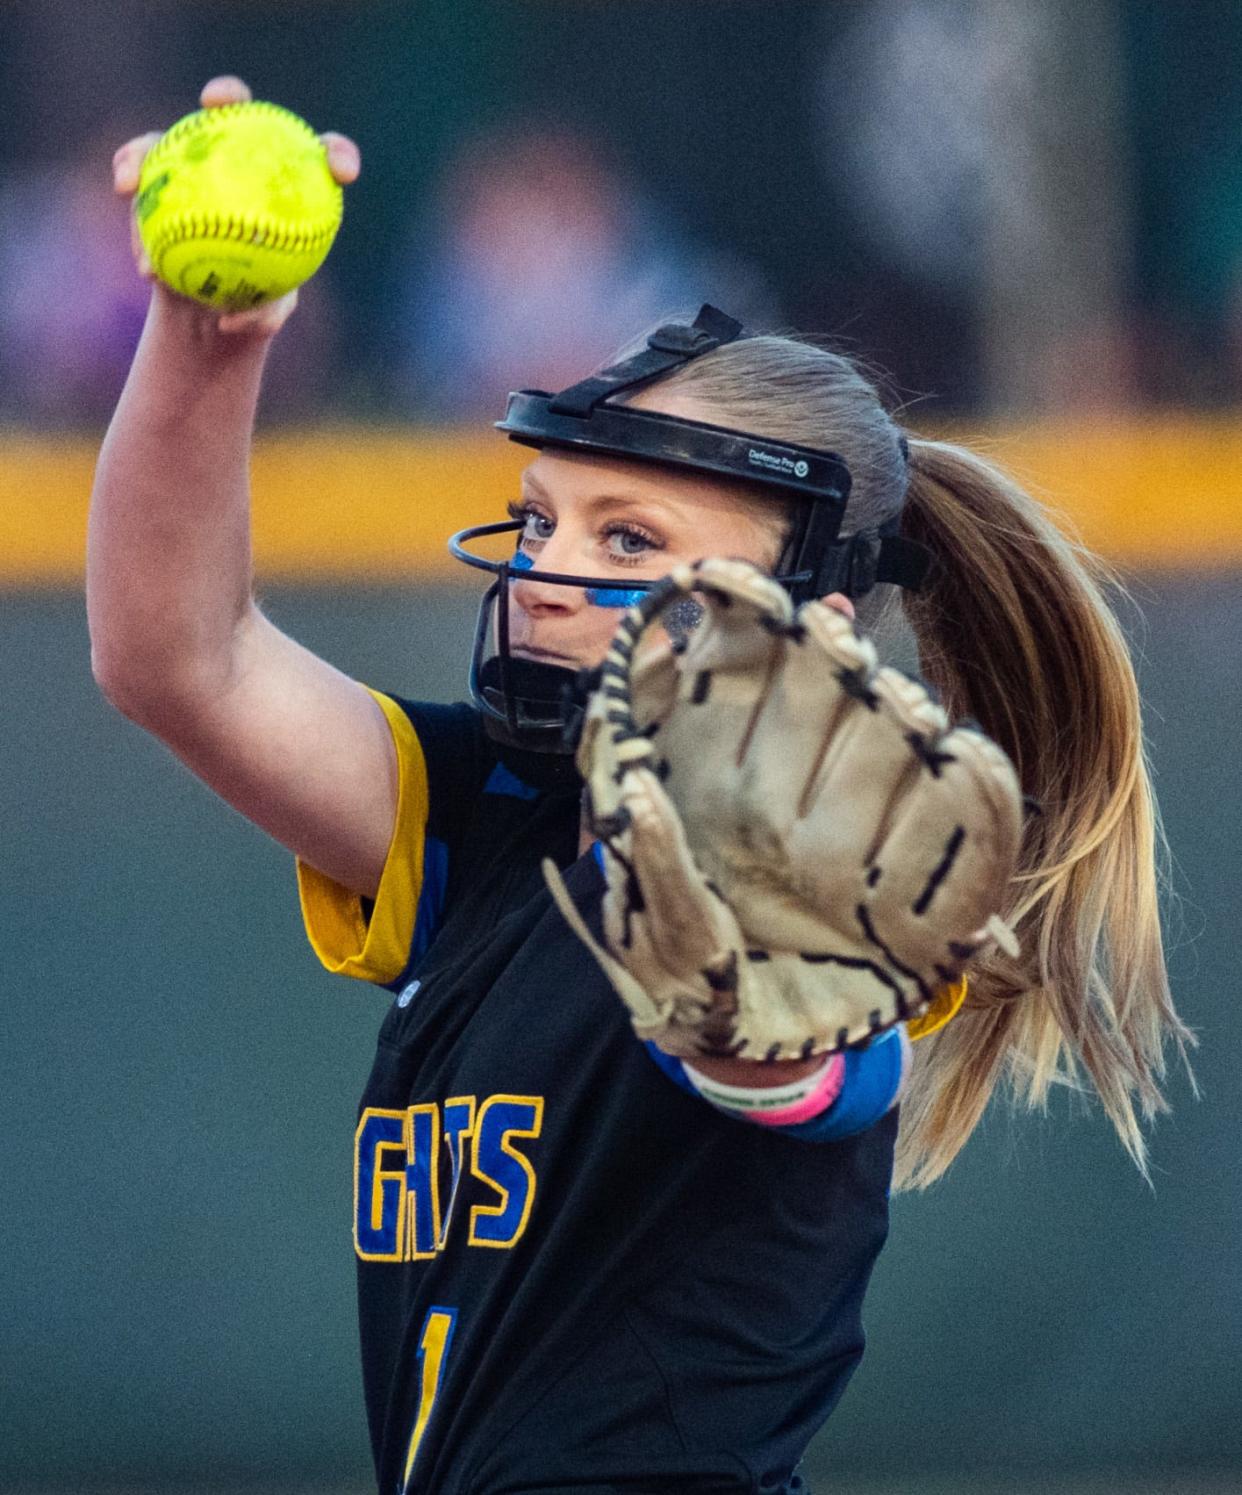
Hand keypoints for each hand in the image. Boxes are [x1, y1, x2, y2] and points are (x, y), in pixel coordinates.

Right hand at [111, 75, 359, 336]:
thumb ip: (261, 315)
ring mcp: (202, 163)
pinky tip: (123, 190)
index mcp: (294, 190)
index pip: (324, 159)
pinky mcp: (165, 174)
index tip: (340, 170)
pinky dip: (133, 172)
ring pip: (178, 135)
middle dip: (229, 94)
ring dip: (159, 139)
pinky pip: (144, 166)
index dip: (338, 156)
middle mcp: (248, 161)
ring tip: (144, 168)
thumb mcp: (265, 317)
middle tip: (214, 103)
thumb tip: (235, 317)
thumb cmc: (254, 309)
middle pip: (241, 113)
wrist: (213, 305)